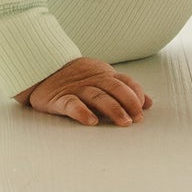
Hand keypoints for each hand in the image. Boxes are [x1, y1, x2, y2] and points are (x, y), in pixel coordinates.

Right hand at [22, 57, 151, 126]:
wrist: (42, 69)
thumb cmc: (77, 79)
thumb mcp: (102, 80)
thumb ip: (125, 90)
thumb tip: (149, 104)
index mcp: (104, 75)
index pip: (125, 81)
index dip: (136, 93)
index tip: (144, 108)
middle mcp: (92, 80)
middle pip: (114, 88)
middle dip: (129, 102)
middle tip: (137, 118)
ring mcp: (76, 88)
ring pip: (97, 97)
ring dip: (113, 109)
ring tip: (124, 122)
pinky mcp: (59, 98)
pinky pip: (72, 104)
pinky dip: (82, 112)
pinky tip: (91, 121)